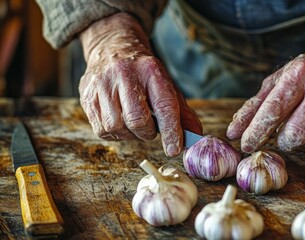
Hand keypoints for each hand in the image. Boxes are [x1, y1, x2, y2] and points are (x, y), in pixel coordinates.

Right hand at [79, 13, 201, 156]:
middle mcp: (123, 74)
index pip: (164, 105)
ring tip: (135, 124)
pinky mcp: (87, 97)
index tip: (174, 150)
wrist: (112, 48)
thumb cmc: (144, 74)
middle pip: (137, 119)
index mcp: (150, 70)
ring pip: (116, 127)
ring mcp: (101, 85)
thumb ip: (182, 112)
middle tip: (151, 131)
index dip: (171, 131)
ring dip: (130, 135)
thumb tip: (195, 135)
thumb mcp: (166, 85)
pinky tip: (120, 121)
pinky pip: (102, 130)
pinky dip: (115, 133)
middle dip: (147, 133)